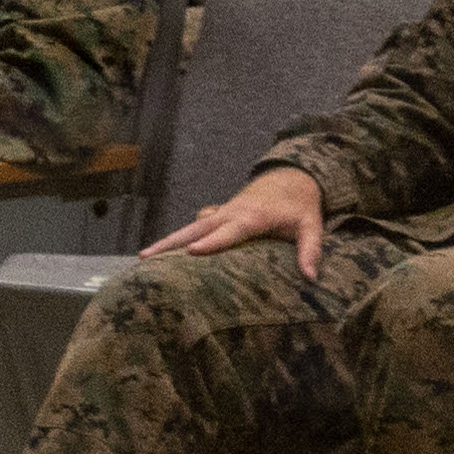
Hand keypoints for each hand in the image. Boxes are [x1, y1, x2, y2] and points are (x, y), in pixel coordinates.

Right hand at [155, 163, 330, 274]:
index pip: (230, 231)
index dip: (211, 241)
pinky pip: (195, 226)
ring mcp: (222, 212)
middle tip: (147, 258)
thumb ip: (310, 250)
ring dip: (167, 241)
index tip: (191, 251)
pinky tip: (161, 253)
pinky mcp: (219, 214)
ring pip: (190, 226)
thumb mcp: (311, 226)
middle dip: (172, 242)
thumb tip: (311, 277)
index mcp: (253, 217)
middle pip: (197, 228)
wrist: (291, 176)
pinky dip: (178, 237)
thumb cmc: (300, 205)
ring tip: (143, 259)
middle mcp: (231, 213)